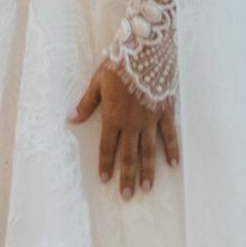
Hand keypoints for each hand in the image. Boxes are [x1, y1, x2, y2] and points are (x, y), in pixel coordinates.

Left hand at [69, 60, 179, 197]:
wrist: (146, 51)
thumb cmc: (119, 64)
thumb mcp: (97, 82)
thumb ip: (87, 104)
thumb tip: (71, 119)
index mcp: (114, 116)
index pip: (108, 146)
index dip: (106, 163)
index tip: (105, 180)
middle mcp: (133, 123)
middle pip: (129, 154)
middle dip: (126, 176)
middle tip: (126, 196)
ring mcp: (151, 119)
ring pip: (149, 150)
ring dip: (147, 171)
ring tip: (146, 188)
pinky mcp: (166, 112)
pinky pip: (169, 135)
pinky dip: (172, 150)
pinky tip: (173, 165)